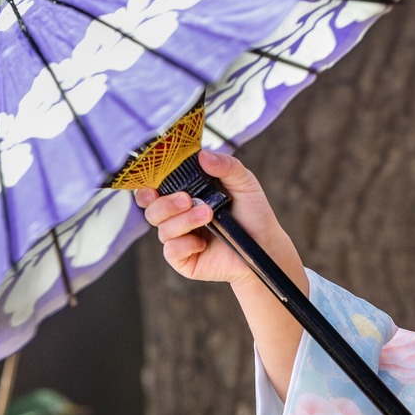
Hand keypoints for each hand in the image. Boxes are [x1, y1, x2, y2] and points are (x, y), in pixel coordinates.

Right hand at [134, 150, 296, 289]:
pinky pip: (171, 251)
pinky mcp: (185, 260)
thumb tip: (202, 155)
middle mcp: (179, 218)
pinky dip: (185, 244)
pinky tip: (203, 243)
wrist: (266, 246)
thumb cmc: (254, 214)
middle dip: (166, 204)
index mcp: (185, 197)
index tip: (154, 185)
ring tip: (208, 215)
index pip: (153, 192)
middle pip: (151, 210)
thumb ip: (226, 166)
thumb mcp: (244, 184)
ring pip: (162, 230)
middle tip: (188, 199)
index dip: (147, 188)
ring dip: (184, 220)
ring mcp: (181, 239)